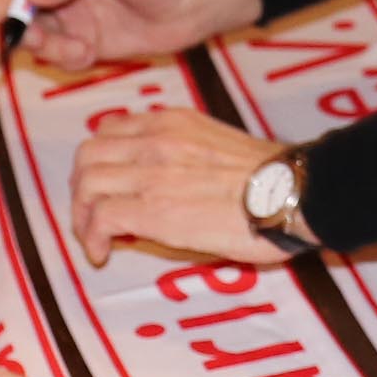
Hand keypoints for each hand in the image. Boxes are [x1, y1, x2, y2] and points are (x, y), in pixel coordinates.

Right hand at [0, 0, 262, 67]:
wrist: (200, 3)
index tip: (4, 12)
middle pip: (15, 6)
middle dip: (18, 26)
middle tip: (35, 38)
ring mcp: (71, 15)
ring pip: (34, 36)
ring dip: (45, 46)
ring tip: (77, 48)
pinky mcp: (85, 43)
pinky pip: (58, 56)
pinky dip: (65, 59)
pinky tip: (88, 54)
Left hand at [71, 108, 300, 265]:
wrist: (294, 192)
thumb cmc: (271, 179)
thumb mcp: (217, 145)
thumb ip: (184, 153)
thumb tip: (167, 184)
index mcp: (171, 122)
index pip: (109, 130)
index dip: (99, 161)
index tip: (107, 187)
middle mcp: (155, 140)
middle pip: (87, 155)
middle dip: (82, 189)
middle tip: (94, 216)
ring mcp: (151, 173)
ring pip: (87, 185)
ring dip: (83, 216)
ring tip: (97, 239)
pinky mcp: (153, 210)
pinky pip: (100, 217)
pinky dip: (93, 237)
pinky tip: (105, 253)